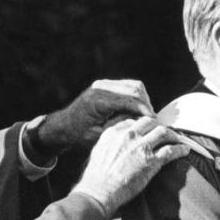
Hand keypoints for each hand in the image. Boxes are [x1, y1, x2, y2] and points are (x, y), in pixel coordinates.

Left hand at [36, 79, 155, 155]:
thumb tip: (141, 120)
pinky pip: (129, 87)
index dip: (145, 111)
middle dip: (147, 105)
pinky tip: (137, 112)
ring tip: (145, 117)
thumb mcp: (101, 135)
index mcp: (98, 100)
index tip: (155, 122)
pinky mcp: (107, 85)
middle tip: (153, 121)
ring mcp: (104, 84)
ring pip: (135, 86)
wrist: (64, 126)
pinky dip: (137, 98)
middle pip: (135, 89)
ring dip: (143, 100)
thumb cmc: (80, 135)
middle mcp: (101, 87)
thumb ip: (120, 125)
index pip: (130, 100)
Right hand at [73, 116, 187, 215]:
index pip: (133, 121)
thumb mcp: (98, 152)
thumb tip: (115, 145)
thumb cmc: (95, 178)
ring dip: (172, 135)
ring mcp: (141, 147)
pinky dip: (180, 149)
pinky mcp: (152, 161)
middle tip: (164, 133)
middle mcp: (128, 136)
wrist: (99, 192)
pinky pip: (171, 150)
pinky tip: (185, 150)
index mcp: (114, 132)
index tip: (148, 130)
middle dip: (158, 126)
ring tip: (177, 139)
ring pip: (163, 132)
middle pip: (150, 122)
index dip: (143, 125)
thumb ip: (109, 144)